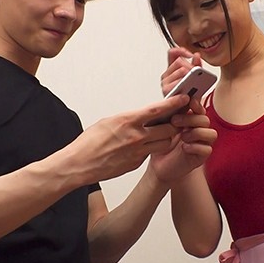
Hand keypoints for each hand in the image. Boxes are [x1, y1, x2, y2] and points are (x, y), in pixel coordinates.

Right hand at [63, 95, 191, 182]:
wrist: (79, 164)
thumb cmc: (89, 142)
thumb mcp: (108, 121)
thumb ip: (128, 119)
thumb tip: (141, 117)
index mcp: (127, 121)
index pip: (157, 110)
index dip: (174, 103)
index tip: (183, 98)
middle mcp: (135, 137)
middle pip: (169, 129)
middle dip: (174, 124)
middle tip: (176, 119)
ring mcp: (137, 152)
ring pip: (164, 144)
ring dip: (167, 138)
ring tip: (161, 133)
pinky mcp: (136, 164)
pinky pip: (150, 154)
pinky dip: (151, 148)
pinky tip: (143, 145)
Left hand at [149, 100, 216, 184]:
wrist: (159, 165)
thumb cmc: (162, 144)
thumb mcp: (161, 125)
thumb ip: (167, 110)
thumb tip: (167, 92)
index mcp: (191, 120)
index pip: (200, 108)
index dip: (196, 104)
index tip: (189, 102)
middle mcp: (200, 130)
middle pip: (205, 119)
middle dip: (190, 119)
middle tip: (174, 121)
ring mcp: (202, 143)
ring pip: (211, 134)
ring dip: (196, 133)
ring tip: (182, 136)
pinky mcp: (202, 156)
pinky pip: (207, 149)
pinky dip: (195, 147)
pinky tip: (184, 148)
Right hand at [161, 47, 202, 95]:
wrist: (185, 115)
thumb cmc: (189, 98)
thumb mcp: (195, 79)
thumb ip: (196, 66)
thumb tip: (197, 55)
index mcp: (172, 70)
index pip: (172, 53)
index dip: (181, 50)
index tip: (190, 54)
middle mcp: (167, 76)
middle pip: (180, 62)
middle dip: (191, 67)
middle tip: (197, 75)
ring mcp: (165, 83)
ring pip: (181, 70)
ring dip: (190, 76)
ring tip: (195, 85)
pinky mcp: (166, 91)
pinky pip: (177, 82)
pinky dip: (185, 84)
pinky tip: (189, 89)